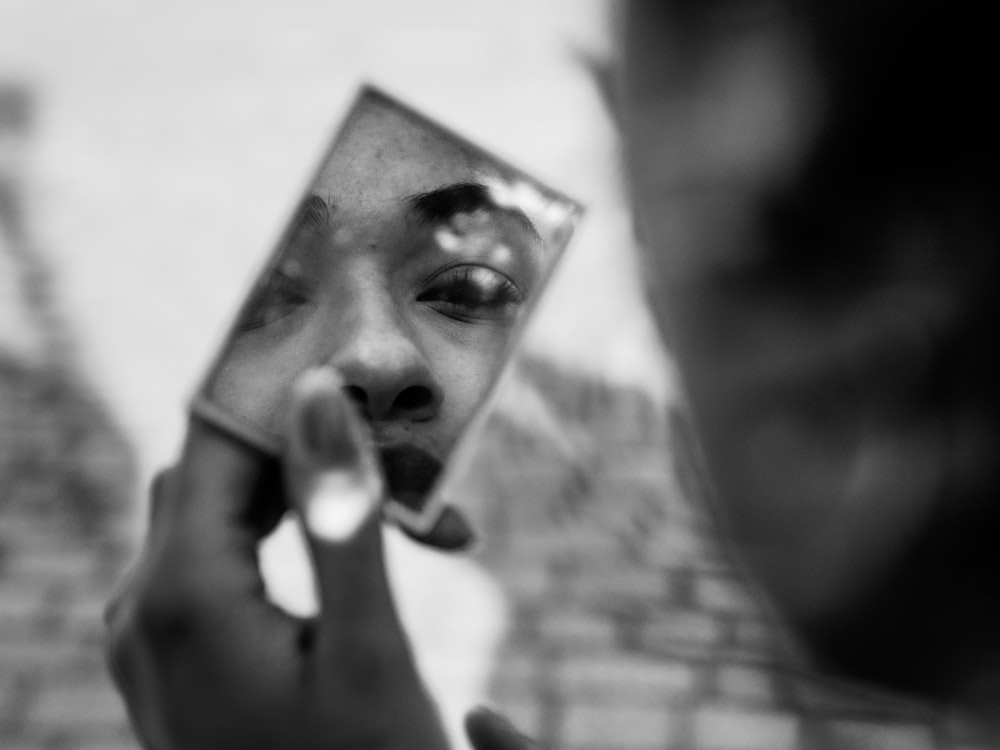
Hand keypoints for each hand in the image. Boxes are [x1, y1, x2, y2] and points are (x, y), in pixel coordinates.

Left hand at [105, 369, 457, 749]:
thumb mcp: (365, 647)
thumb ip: (339, 515)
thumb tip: (317, 395)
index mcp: (180, 595)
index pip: (217, 441)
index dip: (282, 392)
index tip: (359, 367)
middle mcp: (144, 606)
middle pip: (222, 475)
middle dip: (320, 457)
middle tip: (421, 476)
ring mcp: (151, 634)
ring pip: (226, 515)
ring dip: (315, 501)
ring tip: (423, 531)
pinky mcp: (174, 654)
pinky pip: (222, 561)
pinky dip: (292, 541)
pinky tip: (361, 560)